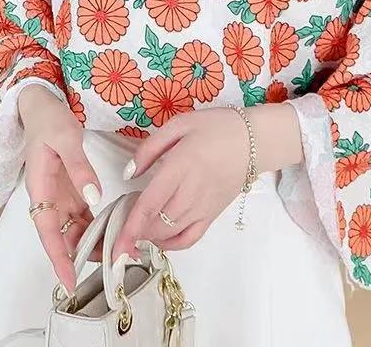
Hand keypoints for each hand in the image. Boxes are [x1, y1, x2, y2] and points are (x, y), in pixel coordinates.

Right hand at [19, 83, 101, 292]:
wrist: (42, 107)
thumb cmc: (49, 122)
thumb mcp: (66, 139)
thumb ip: (80, 168)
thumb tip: (94, 198)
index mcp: (41, 189)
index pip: (49, 233)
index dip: (59, 258)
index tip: (69, 281)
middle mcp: (49, 199)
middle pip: (63, 237)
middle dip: (82, 255)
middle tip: (111, 266)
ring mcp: (61, 196)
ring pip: (75, 229)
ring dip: (92, 242)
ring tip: (118, 252)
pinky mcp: (72, 190)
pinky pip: (84, 215)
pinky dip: (97, 225)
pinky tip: (115, 231)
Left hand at [111, 103, 302, 261]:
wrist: (256, 140)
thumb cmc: (216, 127)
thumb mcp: (180, 124)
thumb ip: (150, 147)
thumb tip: (128, 173)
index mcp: (181, 166)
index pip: (150, 204)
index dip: (130, 228)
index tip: (114, 247)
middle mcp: (192, 192)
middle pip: (157, 224)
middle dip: (133, 232)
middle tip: (118, 221)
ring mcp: (204, 207)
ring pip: (170, 234)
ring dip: (148, 237)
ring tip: (134, 226)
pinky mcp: (213, 215)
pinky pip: (189, 238)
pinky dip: (171, 244)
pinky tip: (158, 238)